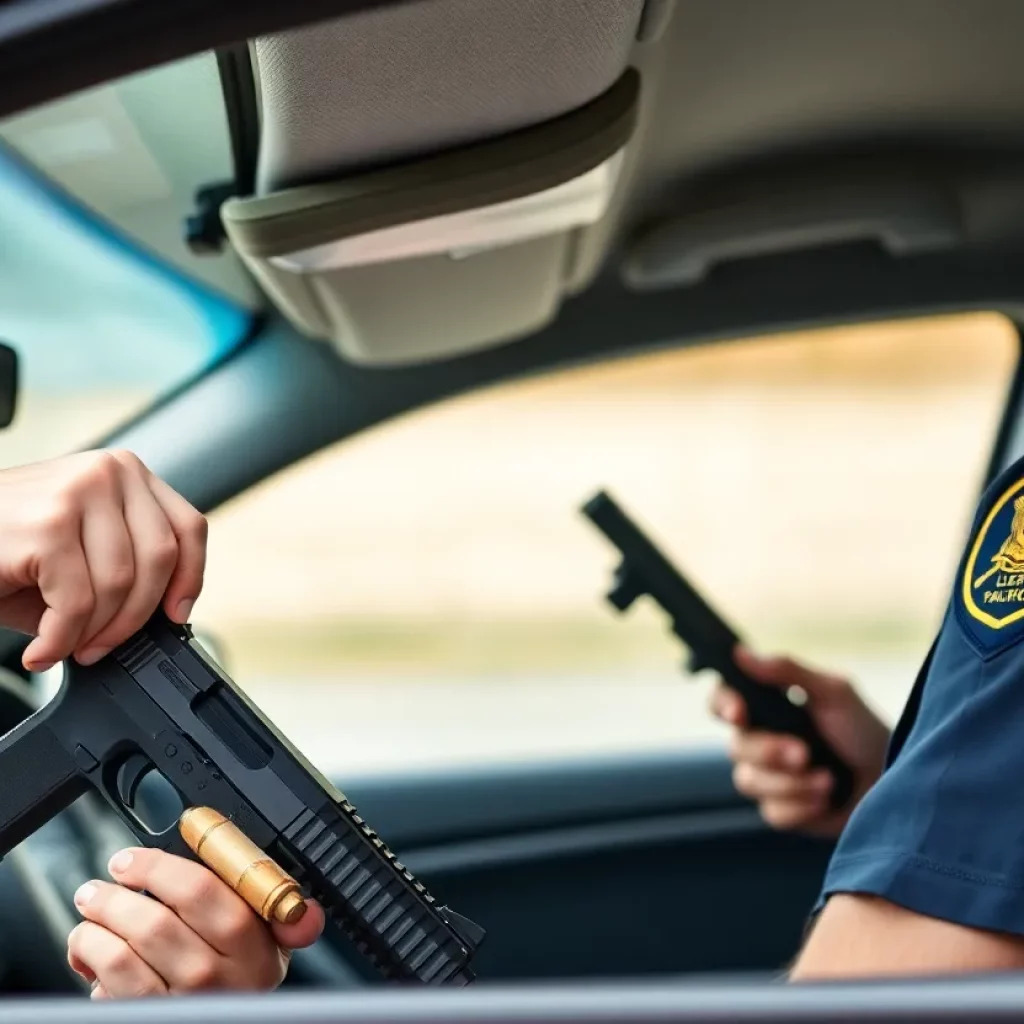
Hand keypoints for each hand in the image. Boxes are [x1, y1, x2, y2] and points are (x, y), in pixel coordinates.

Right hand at [0, 450, 205, 671]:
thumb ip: (125, 569)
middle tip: (101, 647)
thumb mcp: (80, 549)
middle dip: (135, 618)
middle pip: (160, 560)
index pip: (188, 527)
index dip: (190, 579)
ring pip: (121, 585)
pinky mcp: (49, 525)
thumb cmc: (5, 546)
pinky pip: (79, 602)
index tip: (176, 616)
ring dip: (94, 633)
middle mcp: (110, 473)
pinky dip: (61, 640)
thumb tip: (163, 617)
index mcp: (125, 474)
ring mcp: (80, 493)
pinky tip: (43, 649)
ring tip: (65, 646)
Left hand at [67, 847, 324, 997]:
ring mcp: (181, 1003)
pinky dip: (90, 955)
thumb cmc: (243, 980)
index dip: (157, 868)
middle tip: (109, 876)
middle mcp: (218, 977)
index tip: (135, 859)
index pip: (202, 891)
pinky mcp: (148, 1018)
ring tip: (93, 904)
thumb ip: (290, 918)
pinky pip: (109, 981)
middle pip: (155, 921)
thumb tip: (308, 915)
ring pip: (124, 950)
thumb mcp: (275, 948)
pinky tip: (90, 945)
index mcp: (255, 945)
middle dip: (119, 891)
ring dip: (98, 920)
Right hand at [710, 647, 890, 836]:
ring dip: (791, 783)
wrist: (892, 780)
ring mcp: (768, 778)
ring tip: (827, 780)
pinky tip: (825, 798)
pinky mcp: (782, 811)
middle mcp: (759, 742)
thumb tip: (741, 653)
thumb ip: (788, 671)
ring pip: (748, 782)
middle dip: (769, 752)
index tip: (739, 713)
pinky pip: (772, 813)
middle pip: (735, 748)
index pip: (722, 702)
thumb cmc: (864, 730)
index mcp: (766, 708)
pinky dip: (802, 806)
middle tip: (804, 753)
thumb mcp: (834, 692)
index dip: (722, 706)